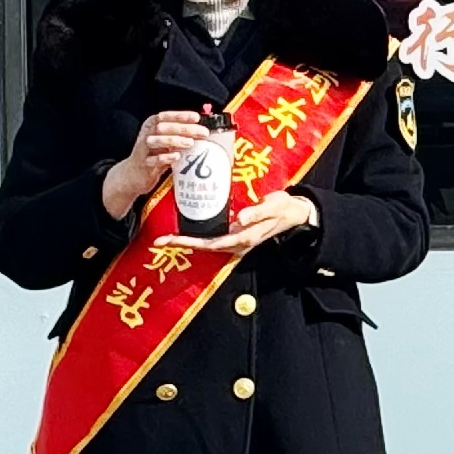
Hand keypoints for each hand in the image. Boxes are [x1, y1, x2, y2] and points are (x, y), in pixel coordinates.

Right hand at [100, 109, 214, 221]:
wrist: (133, 175)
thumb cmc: (153, 155)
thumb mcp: (163, 142)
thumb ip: (177, 134)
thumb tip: (201, 128)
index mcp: (150, 126)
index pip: (164, 116)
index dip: (180, 115)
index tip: (196, 117)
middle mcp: (146, 135)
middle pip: (163, 127)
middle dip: (184, 128)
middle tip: (202, 132)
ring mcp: (143, 150)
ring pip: (156, 141)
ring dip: (175, 140)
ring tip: (190, 143)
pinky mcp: (144, 165)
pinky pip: (153, 160)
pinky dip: (165, 157)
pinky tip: (176, 156)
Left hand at [169, 189, 317, 254]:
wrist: (295, 214)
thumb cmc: (283, 208)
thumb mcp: (273, 206)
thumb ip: (257, 212)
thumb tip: (238, 219)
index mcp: (244, 237)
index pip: (211, 243)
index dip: (190, 242)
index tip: (171, 239)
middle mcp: (237, 243)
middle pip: (204, 247)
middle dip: (182, 244)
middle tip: (159, 241)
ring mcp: (237, 241)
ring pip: (207, 245)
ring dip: (188, 242)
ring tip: (168, 238)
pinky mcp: (236, 235)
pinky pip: (214, 239)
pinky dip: (199, 237)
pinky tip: (189, 231)